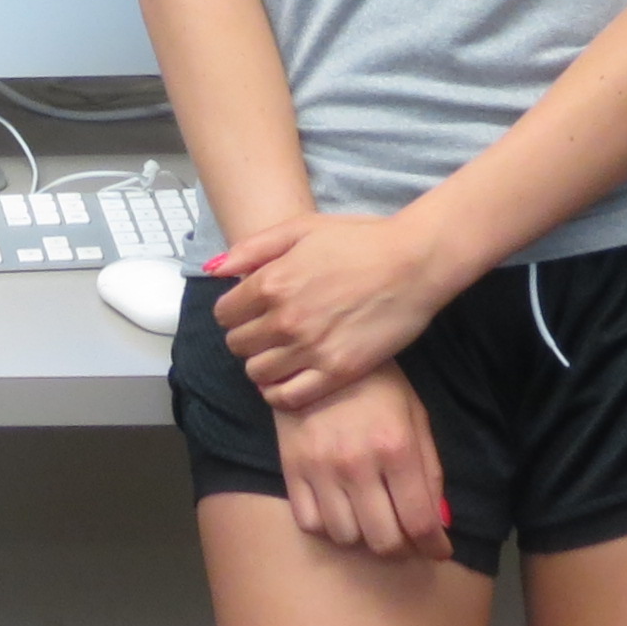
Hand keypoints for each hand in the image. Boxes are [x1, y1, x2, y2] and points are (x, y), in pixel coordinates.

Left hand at [212, 210, 453, 413]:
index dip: (233, 312)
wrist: (412, 263)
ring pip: (257, 372)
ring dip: (260, 364)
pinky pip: (288, 397)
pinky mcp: (337, 372)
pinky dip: (279, 393)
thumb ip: (252, 249)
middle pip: (238, 345)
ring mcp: (310, 349)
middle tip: (264, 331)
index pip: (224, 314)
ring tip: (277, 354)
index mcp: (271, 282)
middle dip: (245, 337)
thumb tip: (214, 270)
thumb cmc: (358, 240)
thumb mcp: (300, 228)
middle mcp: (285, 319)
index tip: (247, 311)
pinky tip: (287, 380)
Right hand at [273, 364, 455, 561]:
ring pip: (346, 537)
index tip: (438, 550)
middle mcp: (357, 464)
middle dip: (402, 548)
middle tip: (405, 536)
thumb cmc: (377, 385)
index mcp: (396, 448)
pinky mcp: (291, 468)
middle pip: (383, 541)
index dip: (434, 547)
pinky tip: (340, 509)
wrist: (318, 353)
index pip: (419, 522)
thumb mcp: (415, 417)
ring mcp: (320, 468)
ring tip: (371, 518)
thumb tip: (440, 525)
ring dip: (364, 537)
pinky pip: (310, 522)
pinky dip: (328, 526)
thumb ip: (430, 472)